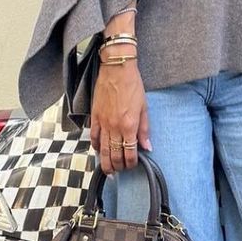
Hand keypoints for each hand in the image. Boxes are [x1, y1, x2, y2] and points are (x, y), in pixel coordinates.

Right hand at [90, 61, 151, 175]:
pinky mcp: (95, 116)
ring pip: (102, 150)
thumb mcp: (144, 107)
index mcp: (129, 125)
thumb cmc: (133, 85)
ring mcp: (103, 123)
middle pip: (114, 155)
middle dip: (118, 166)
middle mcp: (115, 127)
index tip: (133, 165)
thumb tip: (148, 147)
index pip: (129, 152)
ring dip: (106, 162)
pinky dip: (96, 146)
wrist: (117, 69)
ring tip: (108, 170)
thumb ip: (145, 129)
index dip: (131, 162)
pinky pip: (94, 136)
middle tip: (120, 171)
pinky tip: (98, 151)